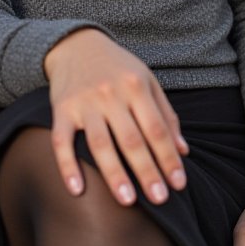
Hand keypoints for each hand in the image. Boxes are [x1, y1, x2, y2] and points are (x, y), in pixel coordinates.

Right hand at [43, 28, 188, 203]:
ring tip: (128, 201)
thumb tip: (183, 151)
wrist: (77, 44)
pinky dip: (67, 167)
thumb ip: (166, 115)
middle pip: (132, 140)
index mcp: (137, 87)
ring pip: (100, 144)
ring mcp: (84, 103)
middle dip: (147, 172)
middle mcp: (111, 94)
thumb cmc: (119, 68)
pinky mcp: (61, 109)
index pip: (157, 129)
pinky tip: (77, 190)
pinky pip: (61, 142)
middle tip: (160, 200)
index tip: (179, 184)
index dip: (169, 158)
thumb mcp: (148, 81)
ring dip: (114, 174)